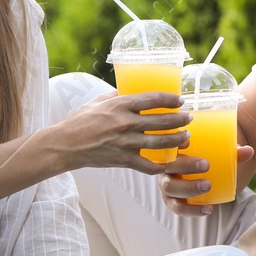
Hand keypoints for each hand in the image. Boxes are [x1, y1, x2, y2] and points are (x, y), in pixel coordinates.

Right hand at [44, 91, 191, 174]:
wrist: (66, 145)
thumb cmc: (80, 120)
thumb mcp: (98, 101)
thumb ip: (117, 96)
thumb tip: (132, 90)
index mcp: (120, 105)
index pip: (153, 99)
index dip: (170, 99)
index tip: (181, 100)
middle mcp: (125, 123)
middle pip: (162, 121)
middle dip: (180, 119)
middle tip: (189, 118)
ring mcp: (125, 143)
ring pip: (160, 142)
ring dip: (177, 139)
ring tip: (186, 137)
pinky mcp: (123, 160)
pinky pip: (148, 165)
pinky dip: (160, 165)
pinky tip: (169, 162)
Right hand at [160, 145, 255, 216]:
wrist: (203, 175)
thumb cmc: (209, 159)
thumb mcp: (220, 154)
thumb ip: (233, 152)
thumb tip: (249, 151)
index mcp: (173, 151)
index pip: (169, 144)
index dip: (175, 143)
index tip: (189, 141)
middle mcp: (166, 168)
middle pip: (169, 166)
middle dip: (186, 165)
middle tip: (206, 165)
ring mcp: (167, 186)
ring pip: (170, 189)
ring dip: (188, 188)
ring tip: (208, 186)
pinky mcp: (173, 202)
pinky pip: (179, 208)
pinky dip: (192, 210)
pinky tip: (208, 209)